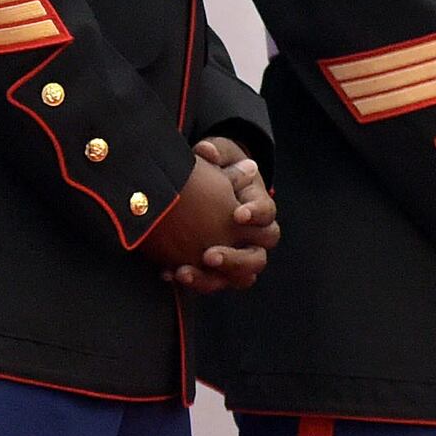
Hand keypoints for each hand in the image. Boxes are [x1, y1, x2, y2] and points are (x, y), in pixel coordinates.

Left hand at [145, 138, 278, 289]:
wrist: (205, 190)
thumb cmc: (216, 169)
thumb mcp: (217, 156)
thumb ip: (214, 153)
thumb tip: (206, 152)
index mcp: (257, 208)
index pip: (267, 215)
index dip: (257, 216)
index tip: (238, 215)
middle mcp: (253, 239)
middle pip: (257, 258)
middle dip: (235, 259)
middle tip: (209, 255)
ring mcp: (236, 258)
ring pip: (239, 279)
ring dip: (213, 279)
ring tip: (184, 272)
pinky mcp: (217, 271)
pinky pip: (211, 283)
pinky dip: (191, 281)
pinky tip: (168, 273)